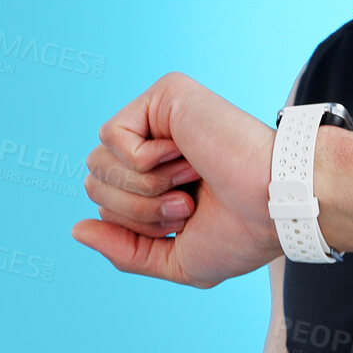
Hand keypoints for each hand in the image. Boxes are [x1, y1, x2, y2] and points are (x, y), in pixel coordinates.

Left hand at [72, 71, 280, 286]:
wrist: (276, 204)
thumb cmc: (242, 231)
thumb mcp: (175, 258)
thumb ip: (126, 250)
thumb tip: (77, 229)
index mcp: (159, 176)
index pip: (103, 202)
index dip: (134, 224)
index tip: (186, 218)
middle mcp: (156, 141)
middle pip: (94, 182)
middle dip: (135, 210)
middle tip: (186, 203)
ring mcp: (161, 114)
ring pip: (98, 161)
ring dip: (143, 189)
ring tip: (188, 180)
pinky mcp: (166, 93)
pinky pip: (113, 136)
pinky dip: (146, 161)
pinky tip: (185, 154)